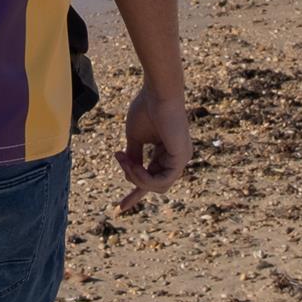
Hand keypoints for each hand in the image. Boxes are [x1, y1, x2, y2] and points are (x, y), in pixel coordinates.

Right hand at [114, 85, 190, 213]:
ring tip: (124, 158)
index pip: (153, 178)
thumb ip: (133, 156)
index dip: (135, 193)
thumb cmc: (146, 108)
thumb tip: (128, 172)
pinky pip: (162, 181)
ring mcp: (181, 159)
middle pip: (154, 184)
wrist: (158, 92)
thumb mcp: (134, 137)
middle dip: (133, 178)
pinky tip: (134, 164)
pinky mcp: (181, 158)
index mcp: (167, 152)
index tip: (119, 208)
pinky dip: (144, 177)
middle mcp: (176, 158)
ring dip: (136, 177)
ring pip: (157, 186)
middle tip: (120, 157)